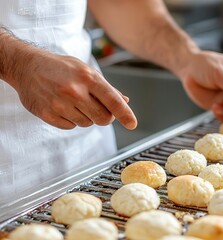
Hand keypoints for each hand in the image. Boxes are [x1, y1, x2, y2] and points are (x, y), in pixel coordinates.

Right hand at [12, 51, 137, 129]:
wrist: (26, 66)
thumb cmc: (61, 67)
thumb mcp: (86, 70)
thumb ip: (106, 88)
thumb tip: (124, 101)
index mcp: (88, 77)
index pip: (113, 101)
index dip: (125, 114)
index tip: (132, 124)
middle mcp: (74, 91)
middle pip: (103, 118)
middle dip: (104, 116)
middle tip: (95, 106)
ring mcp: (60, 103)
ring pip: (87, 123)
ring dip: (86, 117)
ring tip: (74, 101)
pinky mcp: (47, 114)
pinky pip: (70, 126)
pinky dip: (70, 120)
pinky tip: (62, 106)